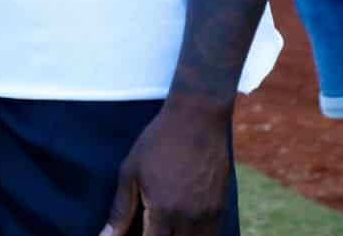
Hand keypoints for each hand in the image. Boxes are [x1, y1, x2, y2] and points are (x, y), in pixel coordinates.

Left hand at [100, 96, 231, 235]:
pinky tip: (182, 228)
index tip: (131, 235)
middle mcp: (189, 219)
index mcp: (163, 211)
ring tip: (164, 228)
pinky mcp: (221, 209)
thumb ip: (121, 209)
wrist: (197, 119)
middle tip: (147, 228)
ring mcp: (208, 216)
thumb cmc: (159, 142)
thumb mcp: (131, 172)